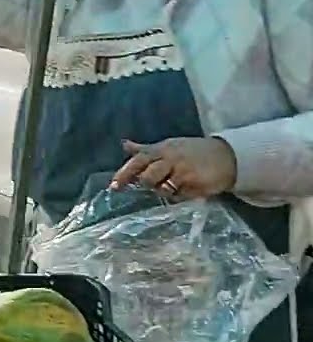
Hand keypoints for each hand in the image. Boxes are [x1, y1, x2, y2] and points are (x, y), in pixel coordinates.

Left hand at [110, 137, 237, 198]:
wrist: (228, 156)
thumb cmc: (193, 151)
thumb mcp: (169, 146)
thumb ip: (145, 149)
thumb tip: (124, 144)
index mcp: (162, 149)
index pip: (138, 160)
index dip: (124, 174)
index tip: (114, 187)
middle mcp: (171, 158)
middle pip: (147, 177)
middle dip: (148, 184)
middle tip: (157, 182)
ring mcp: (183, 172)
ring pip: (162, 189)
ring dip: (165, 191)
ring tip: (178, 183)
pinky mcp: (195, 184)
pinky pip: (179, 197)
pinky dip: (180, 196)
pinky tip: (190, 187)